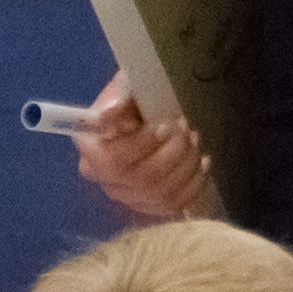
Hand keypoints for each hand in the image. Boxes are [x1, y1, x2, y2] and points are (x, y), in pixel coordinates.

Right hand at [74, 77, 212, 223]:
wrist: (150, 110)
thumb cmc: (136, 96)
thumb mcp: (127, 84)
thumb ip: (117, 95)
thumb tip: (109, 113)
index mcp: (91, 151)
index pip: (114, 160)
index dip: (144, 145)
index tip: (166, 125)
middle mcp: (105, 180)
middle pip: (143, 179)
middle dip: (173, 152)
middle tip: (185, 128)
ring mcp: (128, 197)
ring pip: (162, 193)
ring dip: (187, 165)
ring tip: (194, 139)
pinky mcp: (149, 206)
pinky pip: (175, 204)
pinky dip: (194, 183)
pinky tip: (202, 161)